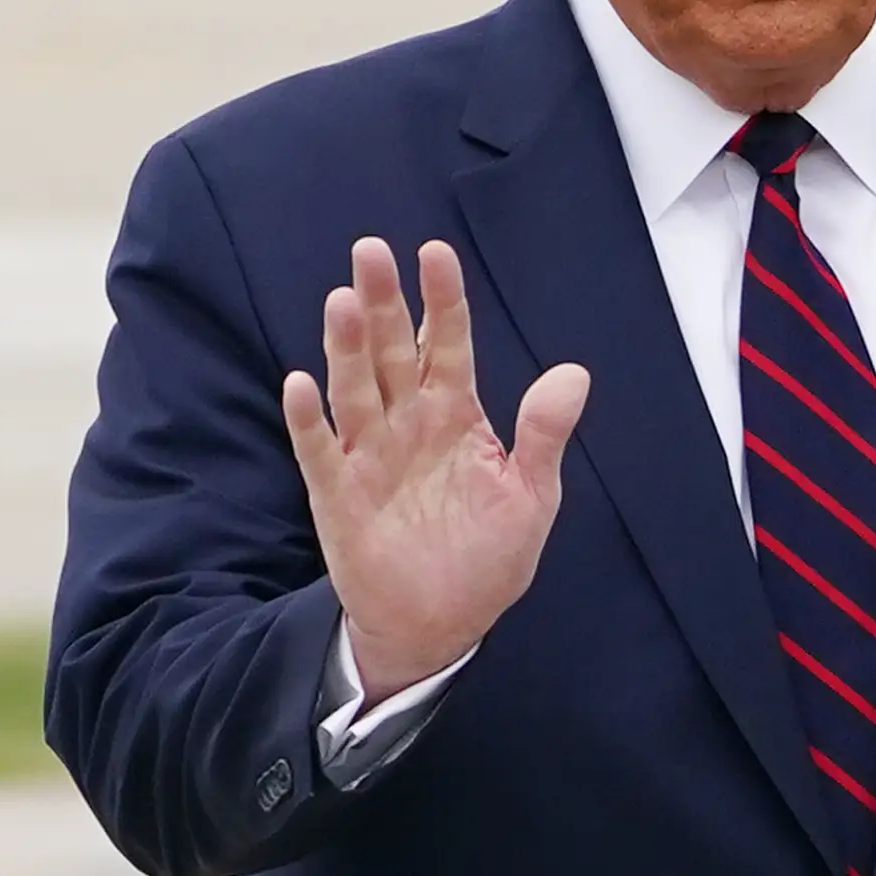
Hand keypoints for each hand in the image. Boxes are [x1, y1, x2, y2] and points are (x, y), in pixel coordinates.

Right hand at [280, 237, 588, 698]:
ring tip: (344, 301)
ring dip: (347, 347)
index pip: (447, 343)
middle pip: (392, 350)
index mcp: (455, 414)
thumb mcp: (530, 497)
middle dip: (384, 302)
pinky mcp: (337, 493)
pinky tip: (301, 384)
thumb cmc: (486, 558)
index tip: (437, 254)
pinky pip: (319, 449)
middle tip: (372, 250)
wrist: (441, 625)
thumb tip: (574, 374)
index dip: (443, 301)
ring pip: (354, 388)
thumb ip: (544, 435)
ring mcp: (369, 453)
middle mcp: (407, 422)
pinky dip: (309, 419)